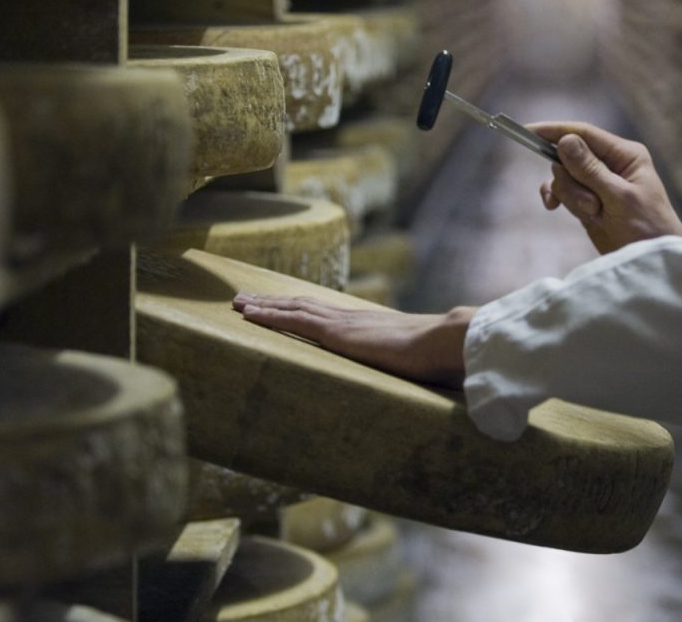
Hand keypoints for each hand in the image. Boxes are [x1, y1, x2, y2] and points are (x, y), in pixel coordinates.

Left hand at [232, 294, 472, 388]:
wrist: (443, 341)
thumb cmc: (438, 356)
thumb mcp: (416, 363)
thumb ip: (409, 369)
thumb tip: (419, 383)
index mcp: (368, 326)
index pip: (327, 313)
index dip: (301, 308)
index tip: (282, 305)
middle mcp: (351, 318)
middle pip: (303, 304)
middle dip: (274, 302)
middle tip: (245, 298)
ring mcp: (342, 323)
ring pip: (292, 308)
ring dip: (263, 305)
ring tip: (238, 303)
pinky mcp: (336, 333)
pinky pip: (293, 319)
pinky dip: (268, 315)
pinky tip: (248, 315)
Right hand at [529, 121, 681, 254]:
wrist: (651, 260)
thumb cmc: (647, 227)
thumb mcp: (619, 197)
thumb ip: (590, 170)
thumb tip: (565, 140)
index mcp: (625, 154)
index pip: (584, 134)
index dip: (555, 131)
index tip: (528, 130)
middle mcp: (610, 163)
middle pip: (569, 157)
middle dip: (573, 182)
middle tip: (593, 205)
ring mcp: (597, 182)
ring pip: (564, 176)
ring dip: (572, 197)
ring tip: (595, 215)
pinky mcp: (587, 199)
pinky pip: (562, 190)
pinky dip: (557, 197)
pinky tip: (553, 207)